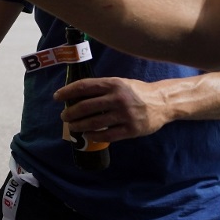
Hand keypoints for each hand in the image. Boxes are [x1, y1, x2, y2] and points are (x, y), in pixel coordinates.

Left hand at [54, 77, 169, 141]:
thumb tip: (77, 96)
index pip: (84, 87)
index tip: (57, 97)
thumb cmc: (137, 92)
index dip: (68, 92)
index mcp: (113, 84)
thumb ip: (102, 88)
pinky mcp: (131, 129)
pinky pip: (107, 135)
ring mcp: (125, 115)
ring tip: (72, 127)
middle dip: (71, 112)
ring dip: (79, 126)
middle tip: (64, 116)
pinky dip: (94, 136)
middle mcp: (117, 98)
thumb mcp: (120, 83)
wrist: (162, 102)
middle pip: (86, 106)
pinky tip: (88, 136)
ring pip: (94, 122)